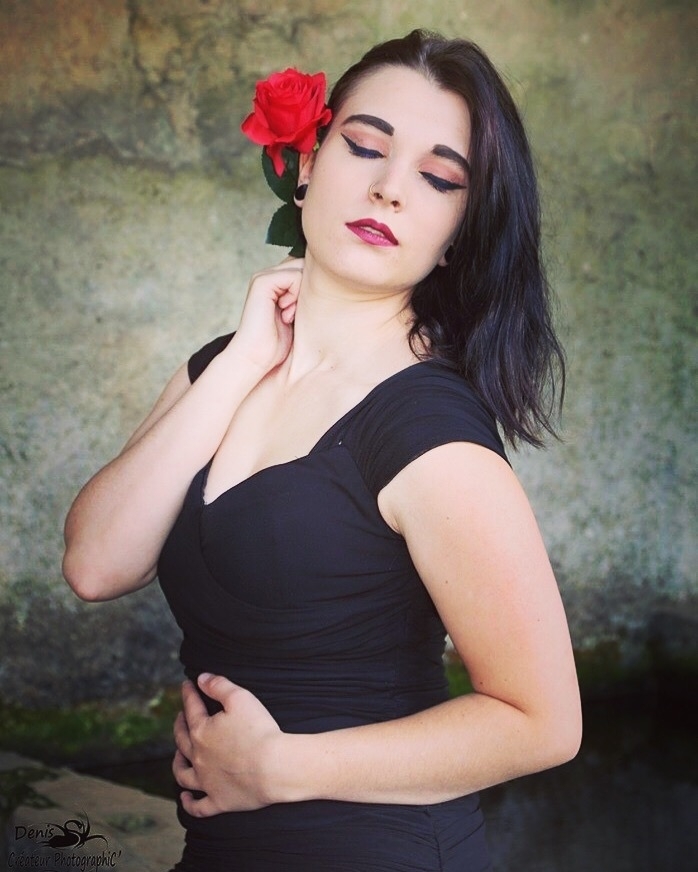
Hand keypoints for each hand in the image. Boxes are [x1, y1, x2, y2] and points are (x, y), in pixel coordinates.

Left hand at [172, 673, 284, 815]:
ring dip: (177, 763)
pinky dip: (189, 803)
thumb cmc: (259, 731)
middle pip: (182, 739)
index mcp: (202, 732)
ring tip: (177, 755)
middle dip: (180, 725)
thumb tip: (201, 678)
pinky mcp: (219, 801)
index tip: (187, 685)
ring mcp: (207, 782)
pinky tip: (185, 798)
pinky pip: (198, 806)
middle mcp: (198, 758)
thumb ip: (219, 685)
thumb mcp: (240, 698)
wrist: (274, 767)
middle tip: (180, 716)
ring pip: (183, 774)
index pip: (191, 708)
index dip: (189, 693)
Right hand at [230, 258, 303, 374]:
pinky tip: (286, 314)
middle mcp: (270, 276)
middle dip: (310, 290)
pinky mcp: (262, 281)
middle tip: (294, 315)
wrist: (256, 358)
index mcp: (277, 283)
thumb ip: (308, 298)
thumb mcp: (299, 317)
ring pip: (302, 270)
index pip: (306, 269)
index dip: (313, 290)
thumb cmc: (278, 345)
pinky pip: (294, 276)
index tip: (300, 315)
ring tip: (290, 316)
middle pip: (306, 266)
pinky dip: (297, 295)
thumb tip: (330, 285)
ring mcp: (264, 277)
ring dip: (303, 295)